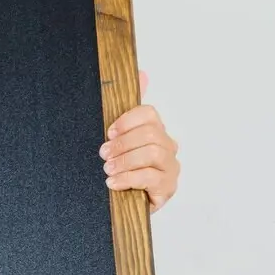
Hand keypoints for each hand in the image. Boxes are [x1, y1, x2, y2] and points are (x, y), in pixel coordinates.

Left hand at [98, 71, 179, 212]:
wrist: (119, 201)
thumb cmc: (119, 167)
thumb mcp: (117, 139)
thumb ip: (127, 109)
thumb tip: (142, 73)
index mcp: (156, 130)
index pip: (149, 113)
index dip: (126, 120)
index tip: (108, 132)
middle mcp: (168, 147)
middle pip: (150, 134)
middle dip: (122, 144)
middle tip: (104, 154)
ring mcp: (170, 168)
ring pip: (152, 153)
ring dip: (125, 160)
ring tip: (108, 169)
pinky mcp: (167, 189)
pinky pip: (150, 178)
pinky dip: (128, 179)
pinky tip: (112, 183)